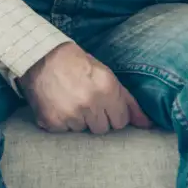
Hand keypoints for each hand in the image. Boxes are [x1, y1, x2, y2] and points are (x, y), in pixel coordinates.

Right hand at [17, 42, 152, 133]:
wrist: (40, 57)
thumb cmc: (76, 63)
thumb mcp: (105, 75)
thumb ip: (127, 100)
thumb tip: (147, 124)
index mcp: (107, 89)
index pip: (121, 121)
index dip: (112, 112)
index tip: (102, 102)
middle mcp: (90, 104)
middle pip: (103, 128)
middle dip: (96, 117)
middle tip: (85, 100)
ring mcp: (70, 115)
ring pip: (83, 130)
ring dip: (78, 119)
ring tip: (69, 99)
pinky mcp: (53, 121)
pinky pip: (64, 131)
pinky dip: (61, 120)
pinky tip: (57, 104)